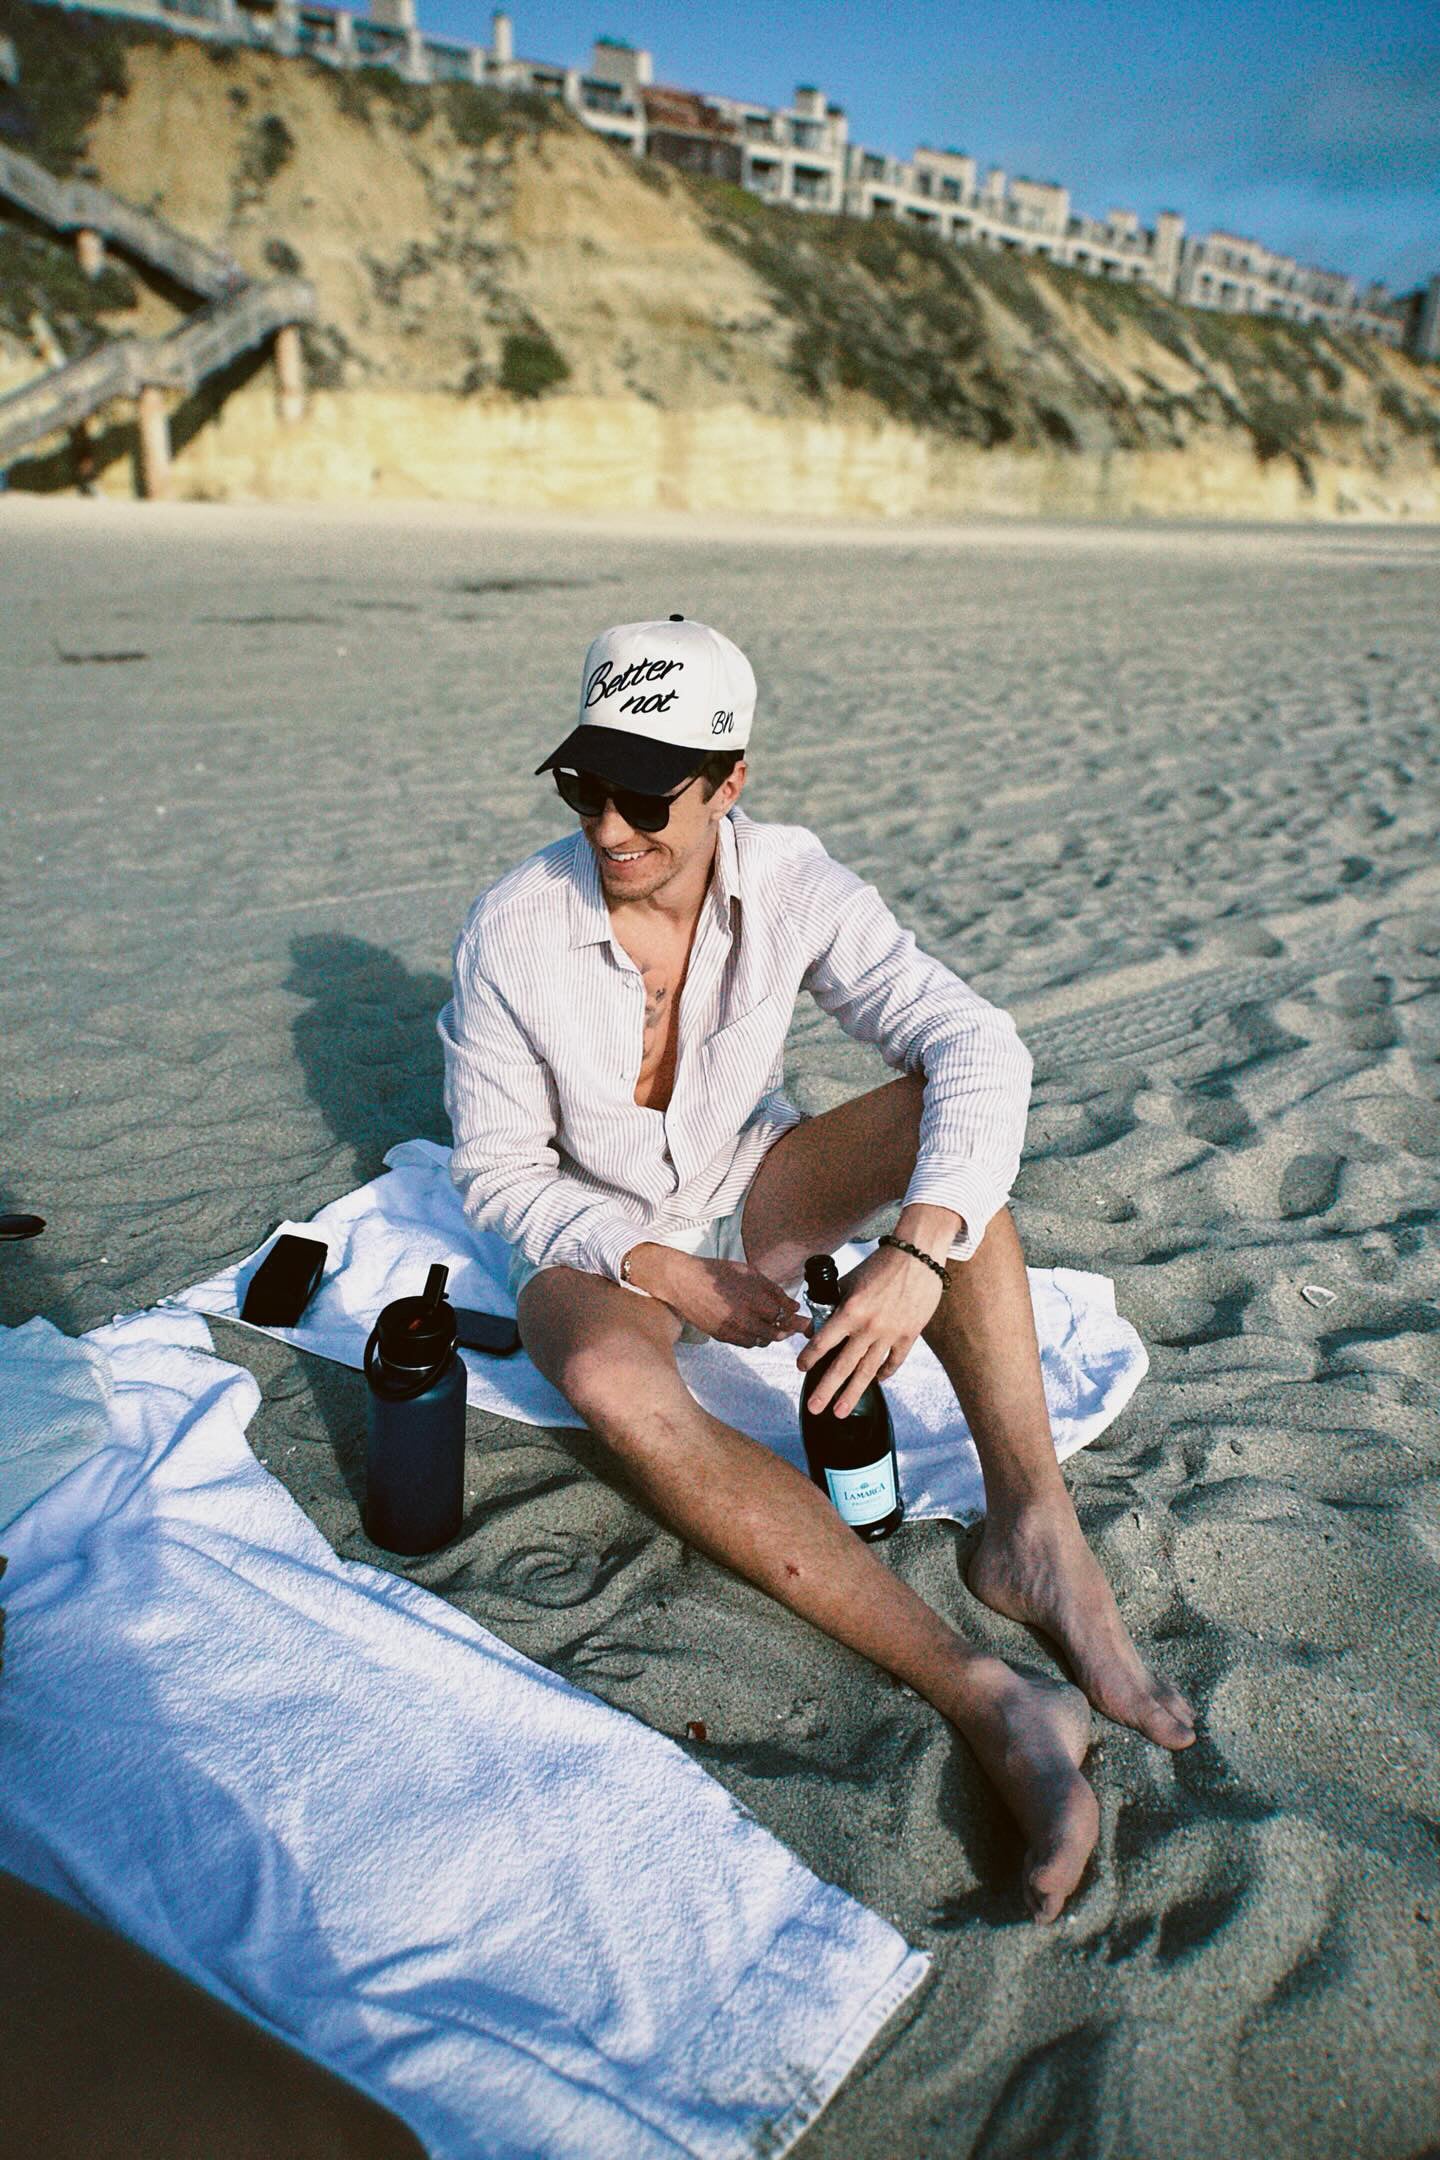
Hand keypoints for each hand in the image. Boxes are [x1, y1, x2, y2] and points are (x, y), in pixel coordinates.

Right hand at [627, 1247, 806, 1348]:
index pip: (784, 1317)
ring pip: (761, 1341)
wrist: (683, 1282)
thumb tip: (794, 1306)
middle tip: (792, 1324)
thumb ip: (774, 1290)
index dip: (795, 1318)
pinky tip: (754, 1326)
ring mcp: (732, 1330)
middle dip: (787, 1329)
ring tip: (772, 1323)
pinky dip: (754, 1337)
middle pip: (775, 1333)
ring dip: (770, 1334)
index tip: (801, 1318)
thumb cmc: (716, 1273)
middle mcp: (744, 1319)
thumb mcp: (749, 1273)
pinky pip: (746, 1343)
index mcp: (753, 1300)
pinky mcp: (721, 1337)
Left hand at [795, 1245, 944, 1416]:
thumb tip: (816, 1323)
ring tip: (840, 1411)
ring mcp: (890, 1334)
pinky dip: (883, 1374)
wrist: (918, 1256)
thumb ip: (832, 1302)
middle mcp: (869, 1327)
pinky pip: (893, 1362)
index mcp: (851, 1310)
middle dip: (826, 1389)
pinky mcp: (909, 1336)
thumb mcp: (849, 1280)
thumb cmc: (881, 1265)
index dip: (810, 1357)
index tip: (802, 1368)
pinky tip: (874, 1382)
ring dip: (852, 1393)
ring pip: (868, 1371)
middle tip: (814, 1407)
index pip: (824, 1341)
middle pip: (843, 1365)